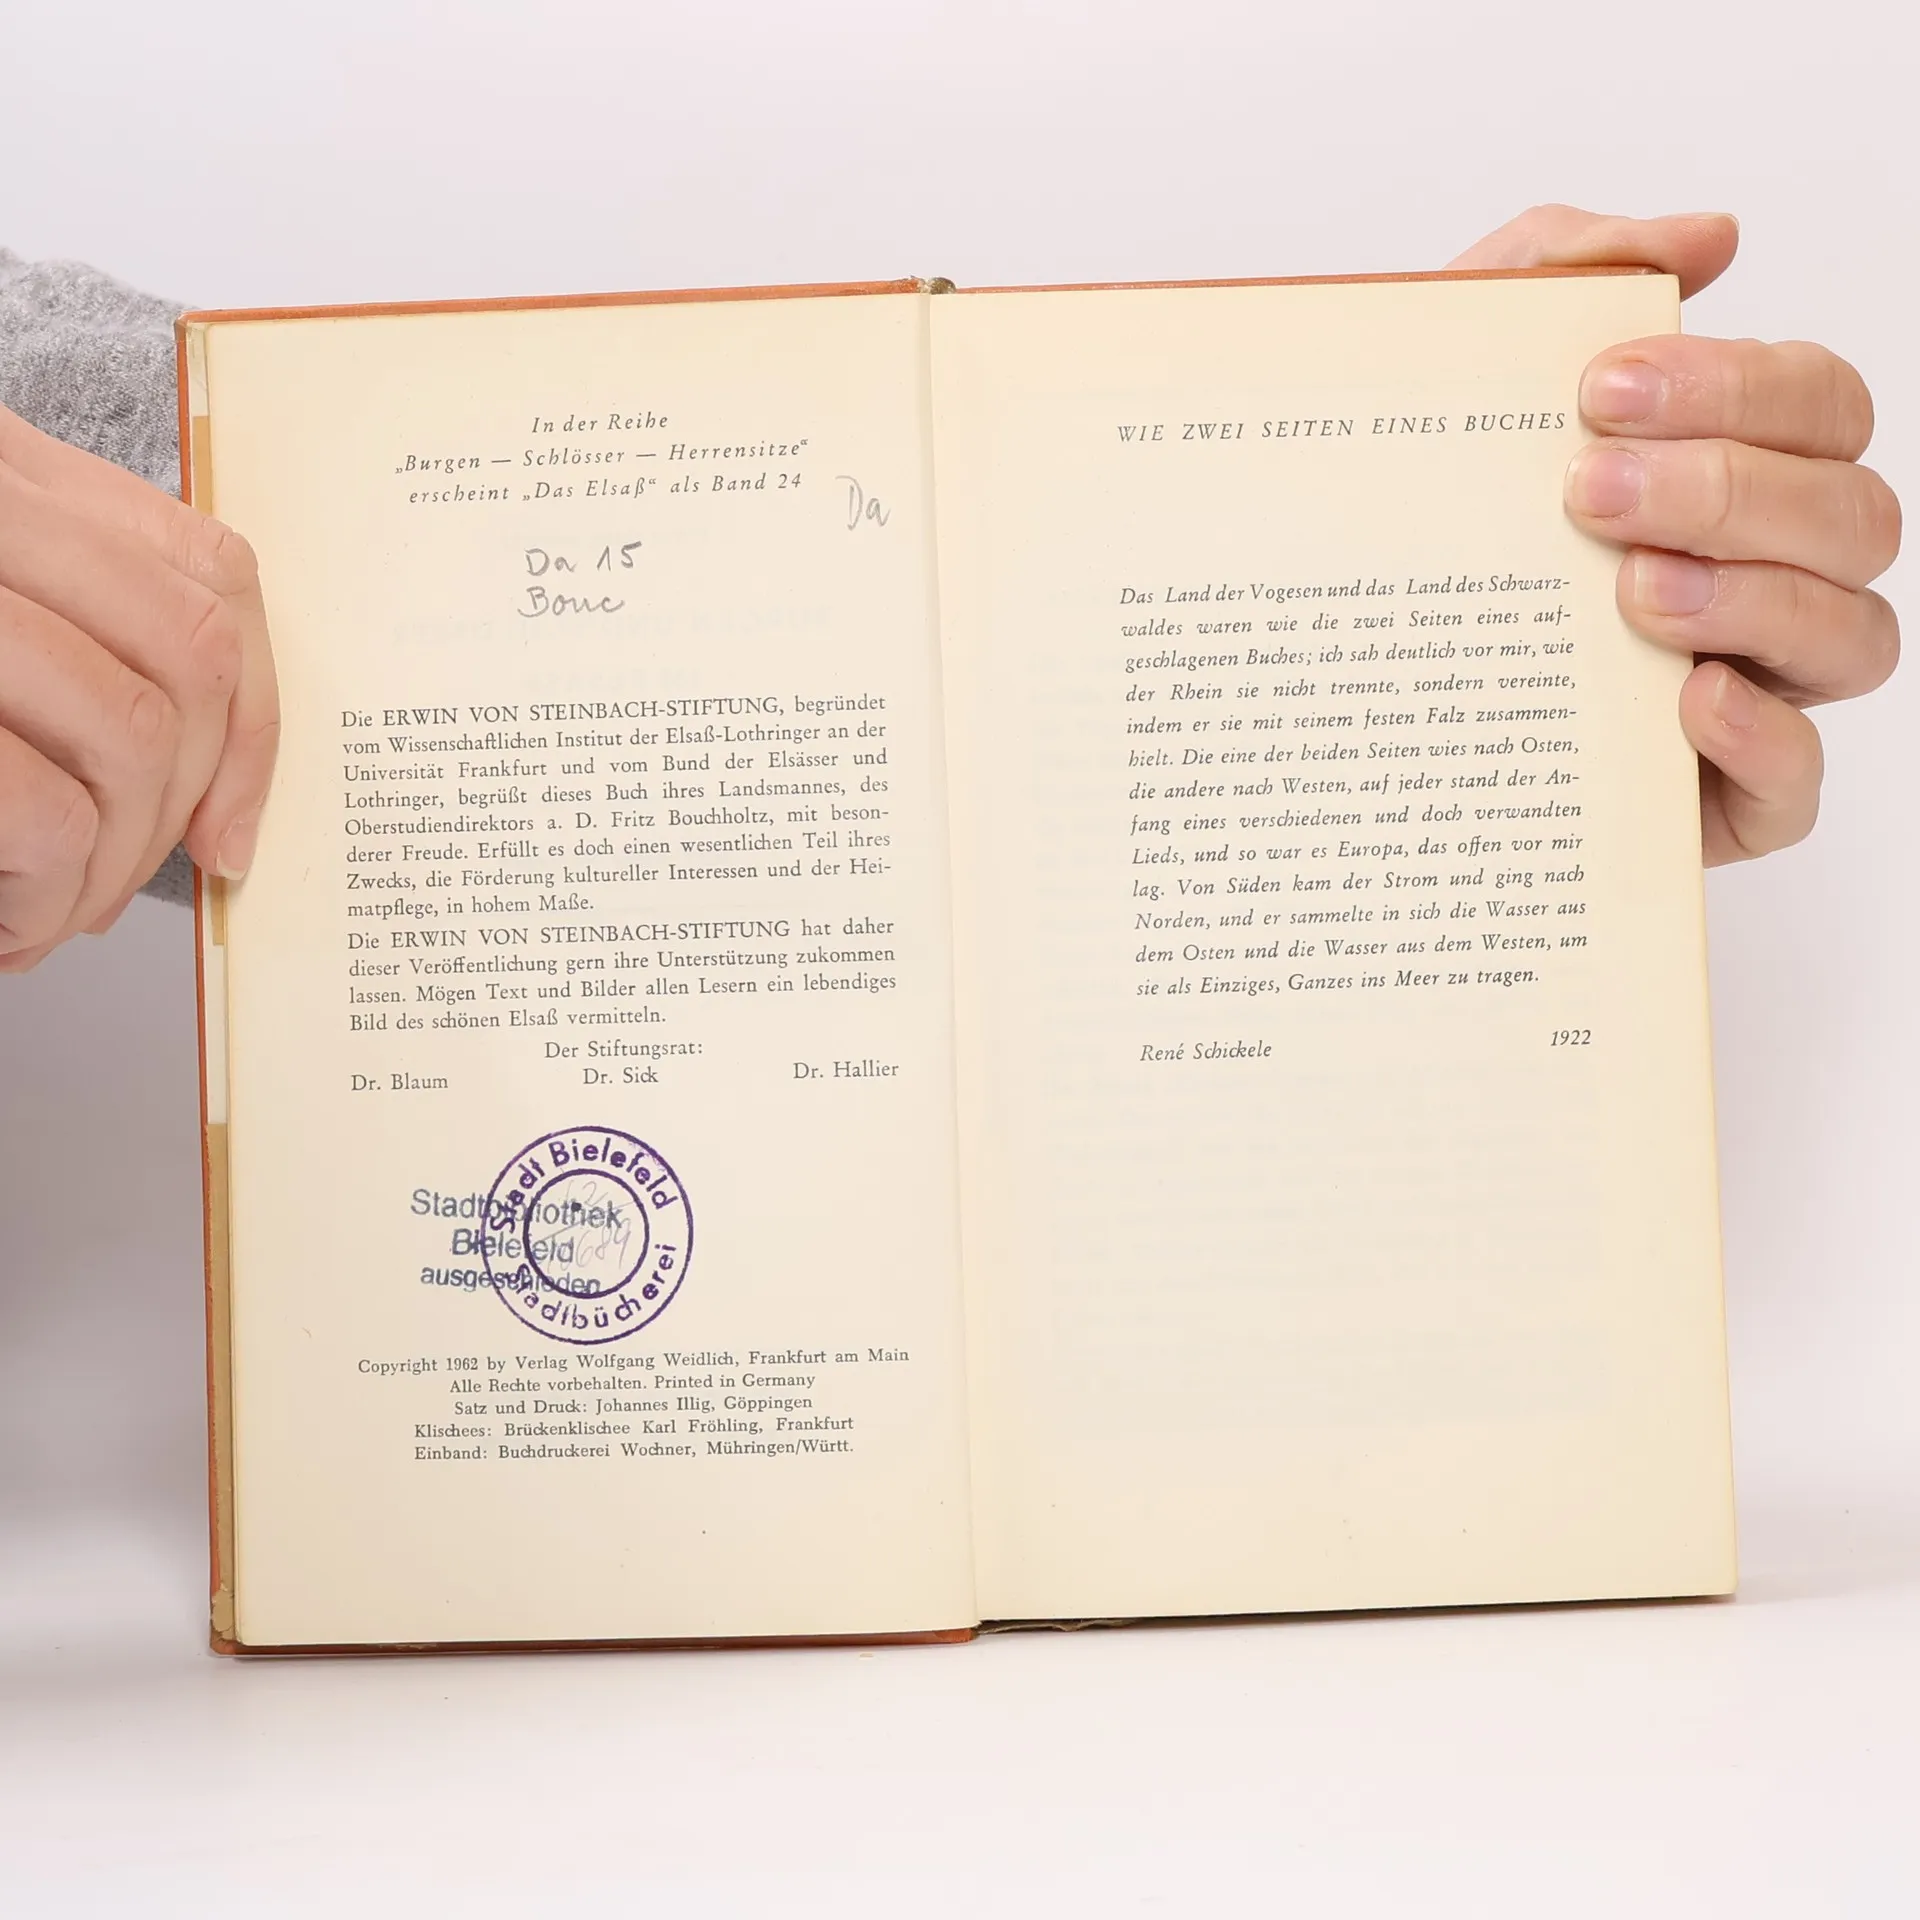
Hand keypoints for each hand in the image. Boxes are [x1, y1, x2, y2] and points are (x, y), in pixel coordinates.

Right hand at [0, 403, 277, 969]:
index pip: (209, 573)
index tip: (234, 826)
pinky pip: (45, 816)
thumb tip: (217, 776)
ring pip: (134, 736)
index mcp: (1, 467)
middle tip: (123, 885)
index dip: (254, 718)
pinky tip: (9, 930)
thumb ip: (69, 632)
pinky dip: (49, 897)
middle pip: (190, 659)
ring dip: (115, 865)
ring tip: (53, 913)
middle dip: (188, 804)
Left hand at [1452, 206, 1900, 863]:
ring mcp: (1755, 690)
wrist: (1335, 693)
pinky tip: (1687, 698)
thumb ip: (1560, 274)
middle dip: (1732, 488)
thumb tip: (1706, 238)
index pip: (1817, 405)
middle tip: (1590, 491)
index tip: (1603, 388)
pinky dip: (1762, 736)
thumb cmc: (1421, 533)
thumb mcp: (1451, 388)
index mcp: (1731, 472)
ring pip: (1851, 636)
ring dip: (1752, 599)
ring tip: (1628, 590)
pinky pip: (1797, 783)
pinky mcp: (1720, 804)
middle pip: (1851, 514)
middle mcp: (1765, 576)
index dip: (1739, 388)